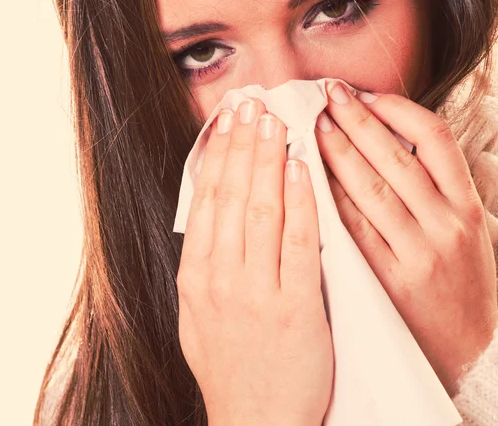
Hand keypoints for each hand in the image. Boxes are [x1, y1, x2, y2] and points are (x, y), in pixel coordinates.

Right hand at [177, 97, 333, 425]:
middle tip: (252, 103)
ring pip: (260, 208)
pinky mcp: (294, 306)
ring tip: (276, 121)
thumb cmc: (232, 367)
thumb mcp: (198, 315)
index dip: (219, 152)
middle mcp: (219, 276)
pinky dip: (300, 201)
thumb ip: (206, 264)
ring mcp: (255, 291)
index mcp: (195, 275)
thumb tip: (213, 216)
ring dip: (268, 159)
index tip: (228, 119)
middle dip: (242, 143)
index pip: (206, 197)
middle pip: (231, 193)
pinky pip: (298, 241)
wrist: (257, 425)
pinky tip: (302, 168)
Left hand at [314, 83, 497, 397]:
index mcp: (467, 205)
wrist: (467, 352)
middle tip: (328, 95)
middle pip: (395, 157)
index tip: (368, 94)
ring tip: (313, 126)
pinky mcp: (389, 279)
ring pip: (370, 188)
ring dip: (337, 152)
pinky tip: (309, 176)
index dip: (399, 110)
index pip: (436, 139)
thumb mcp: (465, 228)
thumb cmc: (459, 281)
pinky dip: (330, 197)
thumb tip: (385, 134)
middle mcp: (447, 224)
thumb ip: (435, 186)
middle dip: (357, 120)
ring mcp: (418, 252)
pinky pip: (353, 228)